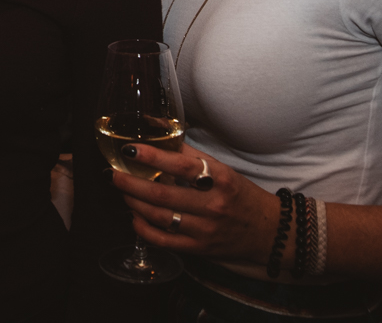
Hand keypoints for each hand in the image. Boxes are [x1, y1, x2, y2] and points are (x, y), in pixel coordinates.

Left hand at [108, 141, 279, 265]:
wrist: (268, 232)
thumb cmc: (241, 195)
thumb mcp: (223, 170)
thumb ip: (191, 156)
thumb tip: (159, 132)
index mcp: (220, 179)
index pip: (180, 166)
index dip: (152, 156)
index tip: (130, 149)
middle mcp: (212, 205)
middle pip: (162, 195)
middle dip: (131, 184)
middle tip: (113, 174)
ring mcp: (205, 229)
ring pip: (159, 217)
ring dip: (134, 203)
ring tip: (123, 192)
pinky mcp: (199, 249)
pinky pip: (164, 240)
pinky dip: (143, 229)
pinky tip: (134, 217)